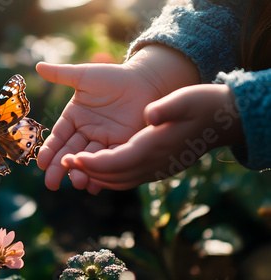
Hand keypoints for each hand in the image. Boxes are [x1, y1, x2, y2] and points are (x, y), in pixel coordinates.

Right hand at [36, 62, 161, 192]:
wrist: (145, 80)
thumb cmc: (113, 77)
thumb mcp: (84, 76)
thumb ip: (61, 74)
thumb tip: (38, 66)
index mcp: (74, 118)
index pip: (58, 137)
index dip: (50, 150)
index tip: (41, 163)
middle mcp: (86, 132)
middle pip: (70, 153)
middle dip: (60, 168)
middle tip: (52, 184)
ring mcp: (103, 141)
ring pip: (89, 160)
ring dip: (82, 172)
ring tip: (76, 182)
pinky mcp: (123, 146)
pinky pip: (110, 161)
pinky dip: (102, 173)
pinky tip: (95, 185)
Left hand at [61, 84, 243, 189]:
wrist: (222, 120)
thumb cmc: (203, 106)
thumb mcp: (186, 100)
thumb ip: (167, 108)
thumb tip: (150, 115)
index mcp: (154, 148)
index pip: (116, 163)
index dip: (91, 164)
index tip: (70, 160)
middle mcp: (152, 164)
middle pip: (112, 176)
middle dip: (85, 172)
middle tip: (60, 166)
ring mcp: (155, 169)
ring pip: (118, 180)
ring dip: (94, 176)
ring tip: (71, 167)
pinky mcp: (156, 168)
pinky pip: (127, 178)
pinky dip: (108, 176)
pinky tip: (94, 167)